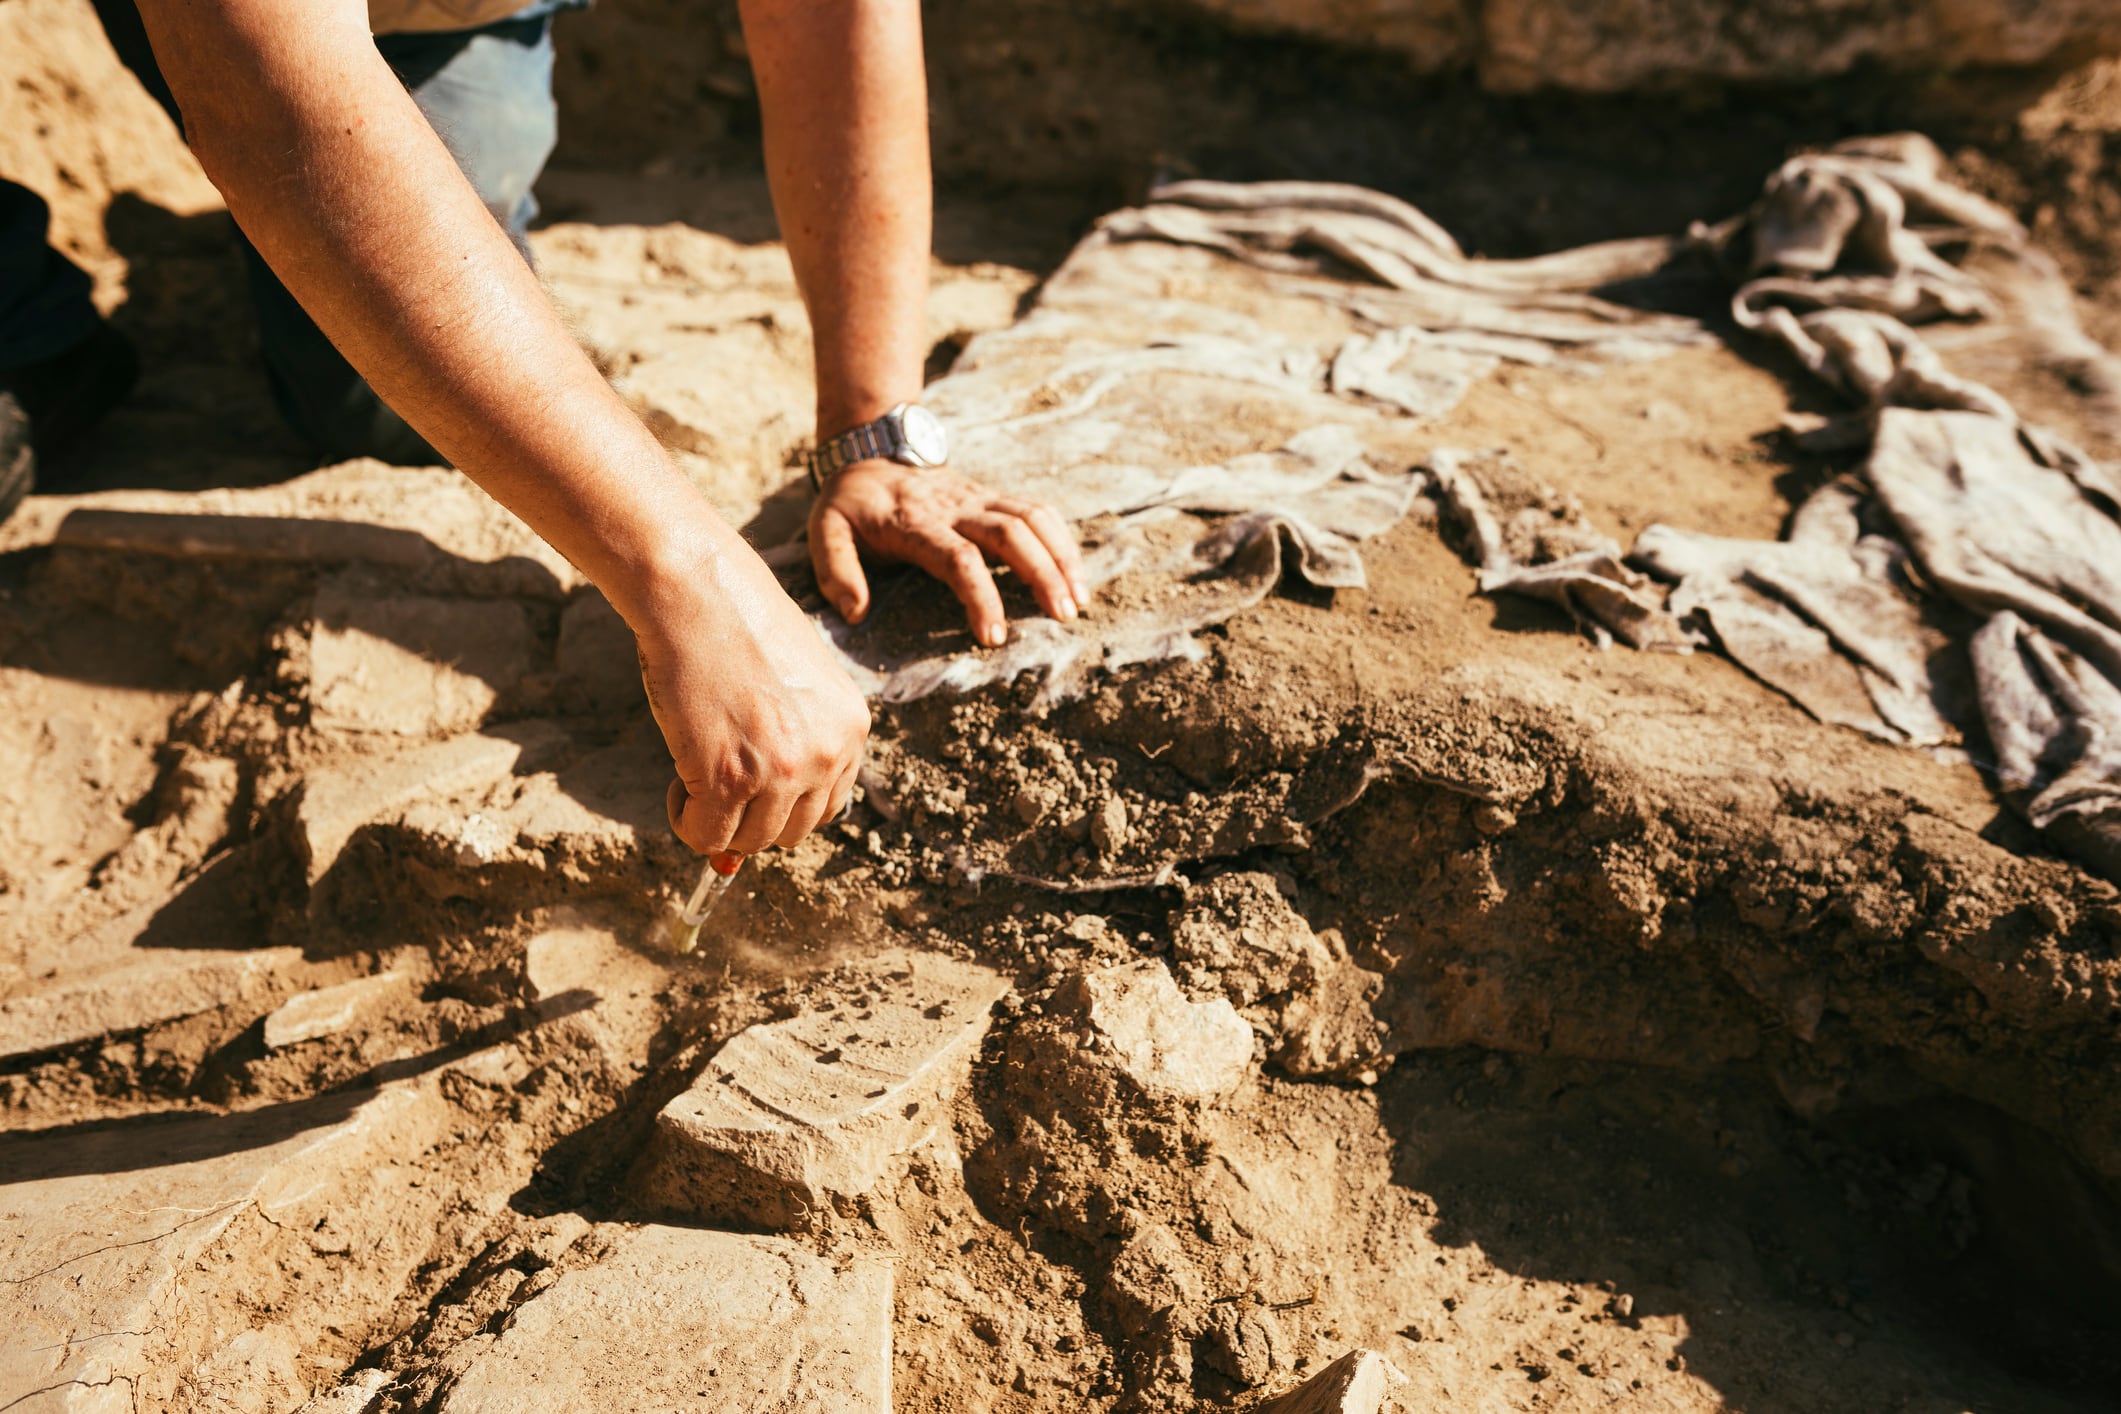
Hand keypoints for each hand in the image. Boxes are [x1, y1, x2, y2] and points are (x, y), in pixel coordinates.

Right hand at [637, 532, 870, 856]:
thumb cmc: (736, 624)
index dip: (784, 802)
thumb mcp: (789, 685)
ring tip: (695, 775)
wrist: (698, 590)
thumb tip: (741, 845)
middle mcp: (827, 754)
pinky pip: (707, 836)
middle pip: (792, 832)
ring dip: (718, 821)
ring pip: (749, 841)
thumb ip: (786, 749)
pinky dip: (687, 822)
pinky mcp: (729, 779)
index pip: (828, 806)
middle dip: (752, 816)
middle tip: (718, 777)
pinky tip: (678, 785)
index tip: (752, 782)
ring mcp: (781, 771)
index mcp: (851, 729)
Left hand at [809, 459, 1088, 646]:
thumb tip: (856, 612)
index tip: (993, 637)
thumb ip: (836, 571)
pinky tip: (1075, 574)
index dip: (981, 596)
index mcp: (916, 522)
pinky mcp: (993, 496)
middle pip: (1012, 533)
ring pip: (1033, 518)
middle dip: (1041, 574)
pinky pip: (1037, 511)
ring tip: (1078, 601)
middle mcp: (956, 506)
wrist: (871, 450)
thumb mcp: (824, 531)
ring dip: (1061, 557)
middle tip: (1061, 616)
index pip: (959, 558)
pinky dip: (1061, 540)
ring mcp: (979, 497)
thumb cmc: (850, 505)